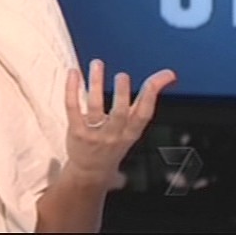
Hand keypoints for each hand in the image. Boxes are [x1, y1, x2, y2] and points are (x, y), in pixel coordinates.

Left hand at [63, 59, 175, 187]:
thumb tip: (163, 78)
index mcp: (131, 132)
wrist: (92, 171)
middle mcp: (114, 134)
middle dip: (122, 94)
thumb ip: (142, 104)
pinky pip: (72, 107)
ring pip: (95, 106)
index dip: (153, 94)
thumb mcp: (132, 130)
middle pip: (120, 113)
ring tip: (97, 64)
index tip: (163, 76)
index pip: (145, 113)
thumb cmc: (113, 144)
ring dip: (96, 83)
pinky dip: (72, 89)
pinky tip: (74, 73)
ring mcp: (94, 133)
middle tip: (123, 76)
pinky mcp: (76, 131)